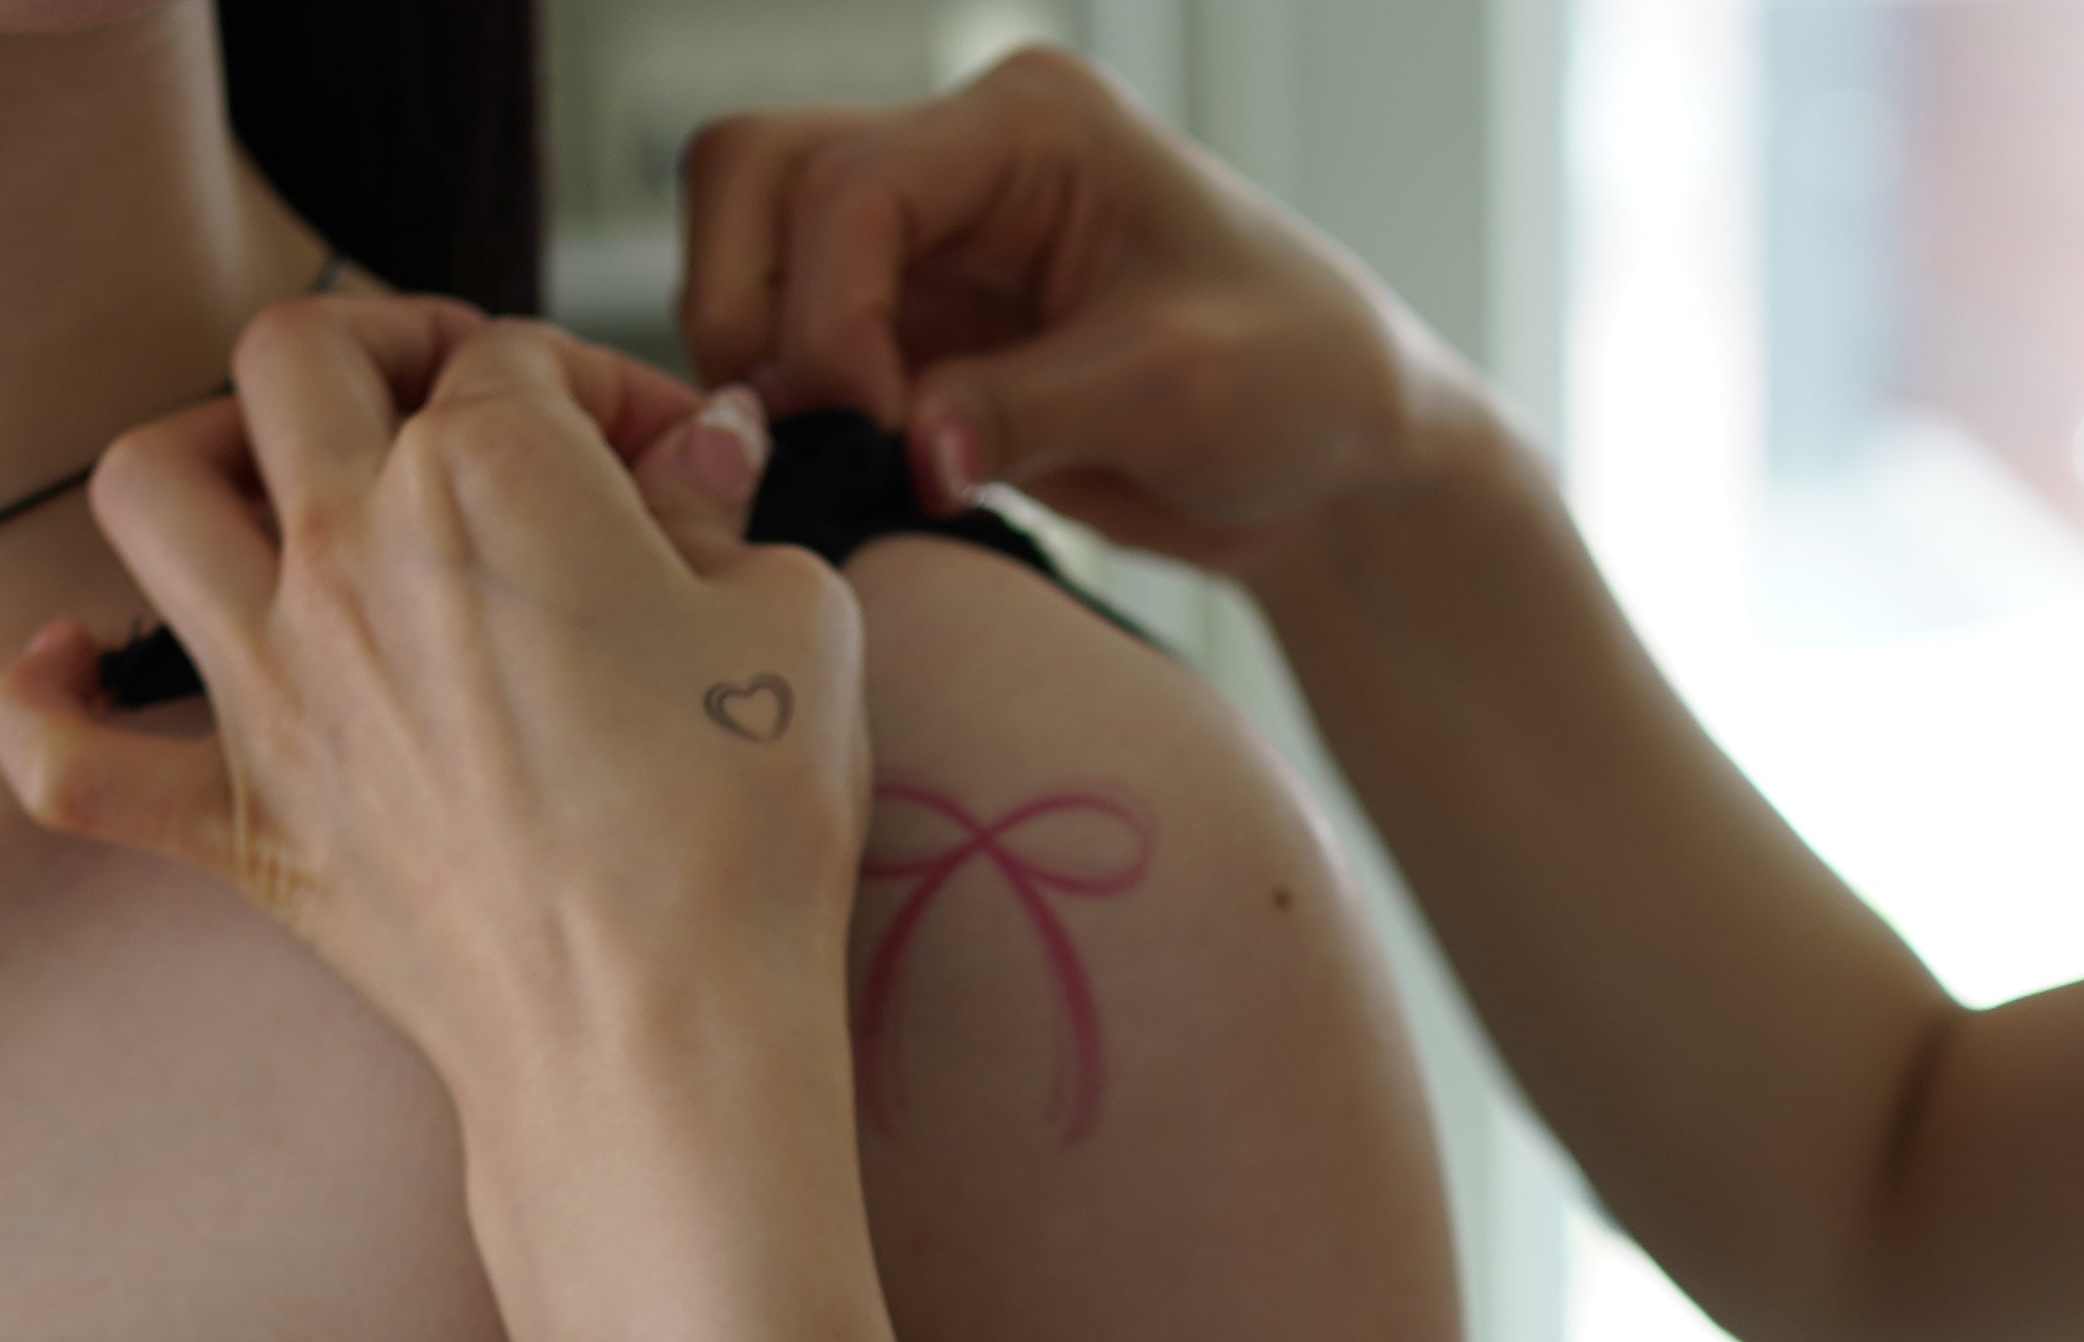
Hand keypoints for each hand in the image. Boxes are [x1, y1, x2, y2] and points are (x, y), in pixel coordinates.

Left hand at [0, 302, 868, 1165]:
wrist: (656, 1037)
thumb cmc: (741, 831)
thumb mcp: (794, 623)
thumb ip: (726, 513)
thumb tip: (697, 459)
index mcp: (488, 473)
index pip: (526, 360)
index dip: (613, 393)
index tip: (676, 470)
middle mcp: (349, 551)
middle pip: (301, 356)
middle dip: (390, 349)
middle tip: (464, 407)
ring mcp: (273, 688)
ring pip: (148, 489)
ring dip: (202, 453)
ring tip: (280, 487)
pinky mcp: (240, 825)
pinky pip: (66, 758)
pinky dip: (47, 706)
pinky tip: (73, 665)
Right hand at [676, 47, 1485, 571]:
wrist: (1333, 459)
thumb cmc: (1299, 380)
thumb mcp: (1179, 388)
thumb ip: (1031, 410)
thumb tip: (909, 451)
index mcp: (1030, 124)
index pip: (853, 183)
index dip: (829, 311)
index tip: (877, 427)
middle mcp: (962, 163)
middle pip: (757, 177)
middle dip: (750, 307)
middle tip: (798, 433)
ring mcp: (930, 248)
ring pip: (754, 253)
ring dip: (760, 358)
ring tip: (825, 460)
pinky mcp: (917, 335)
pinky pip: (797, 348)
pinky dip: (792, 410)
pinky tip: (842, 475)